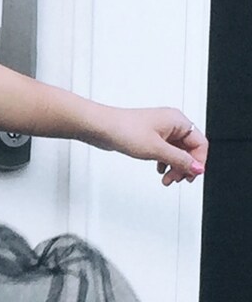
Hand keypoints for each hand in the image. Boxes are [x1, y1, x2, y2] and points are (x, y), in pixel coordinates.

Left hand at [86, 106, 208, 186]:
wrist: (102, 128)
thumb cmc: (125, 130)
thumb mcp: (156, 149)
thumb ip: (179, 160)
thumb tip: (197, 168)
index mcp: (178, 121)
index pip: (200, 143)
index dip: (198, 162)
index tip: (191, 176)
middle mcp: (172, 124)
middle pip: (189, 149)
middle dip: (184, 166)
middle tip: (175, 180)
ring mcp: (161, 130)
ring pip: (177, 152)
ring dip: (174, 166)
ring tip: (166, 179)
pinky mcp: (150, 137)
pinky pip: (165, 151)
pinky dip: (164, 162)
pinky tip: (159, 170)